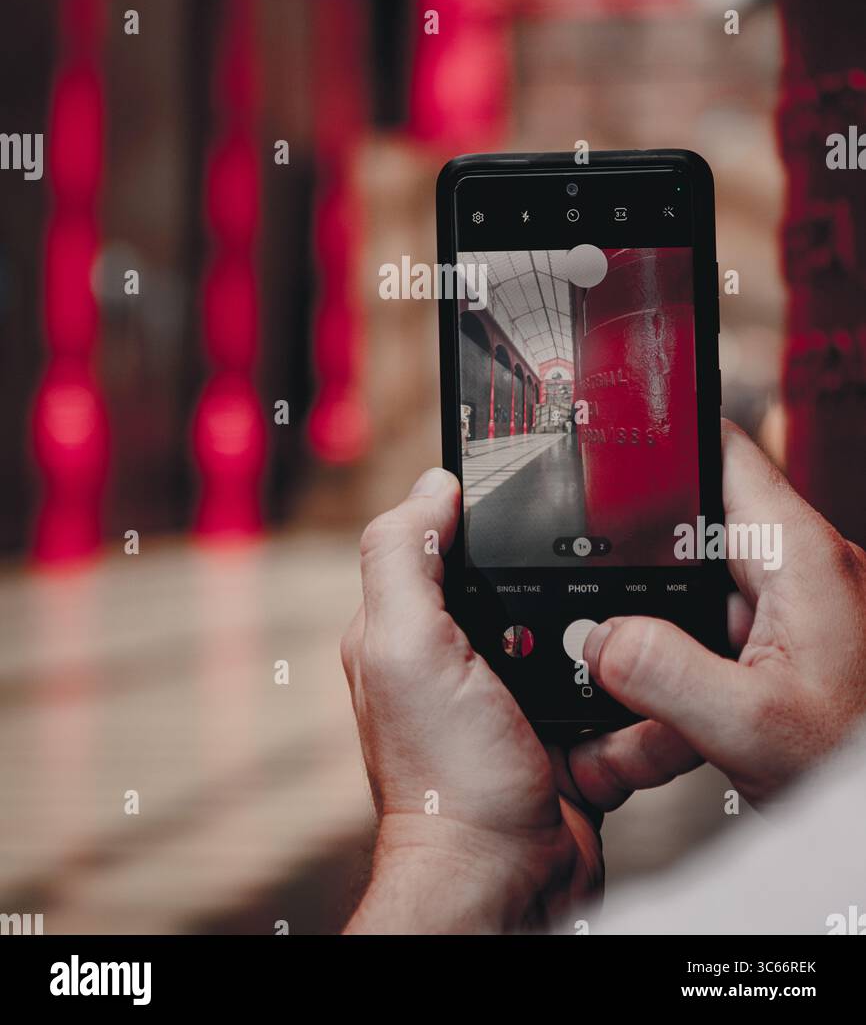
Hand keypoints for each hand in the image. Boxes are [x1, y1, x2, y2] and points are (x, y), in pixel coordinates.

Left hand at [341, 467, 602, 934]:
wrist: (507, 884)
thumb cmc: (445, 778)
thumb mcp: (406, 649)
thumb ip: (404, 559)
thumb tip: (435, 484)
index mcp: (415, 626)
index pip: (454, 541)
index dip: (494, 518)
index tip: (546, 496)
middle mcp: (466, 657)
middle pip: (537, 584)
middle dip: (574, 590)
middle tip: (598, 595)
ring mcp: (523, 698)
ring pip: (592, 637)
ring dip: (615, 654)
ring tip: (620, 668)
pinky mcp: (574, 734)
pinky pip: (622, 699)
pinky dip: (635, 711)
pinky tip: (629, 722)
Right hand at [569, 419, 865, 809]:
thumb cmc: (861, 766)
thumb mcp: (754, 728)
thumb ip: (665, 675)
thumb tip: (597, 639)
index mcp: (797, 554)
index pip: (721, 451)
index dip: (660, 443)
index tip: (601, 454)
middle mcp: (799, 569)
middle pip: (692, 531)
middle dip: (637, 573)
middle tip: (595, 616)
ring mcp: (795, 611)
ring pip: (697, 595)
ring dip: (656, 641)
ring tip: (632, 704)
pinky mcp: (790, 649)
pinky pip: (716, 641)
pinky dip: (682, 677)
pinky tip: (658, 729)